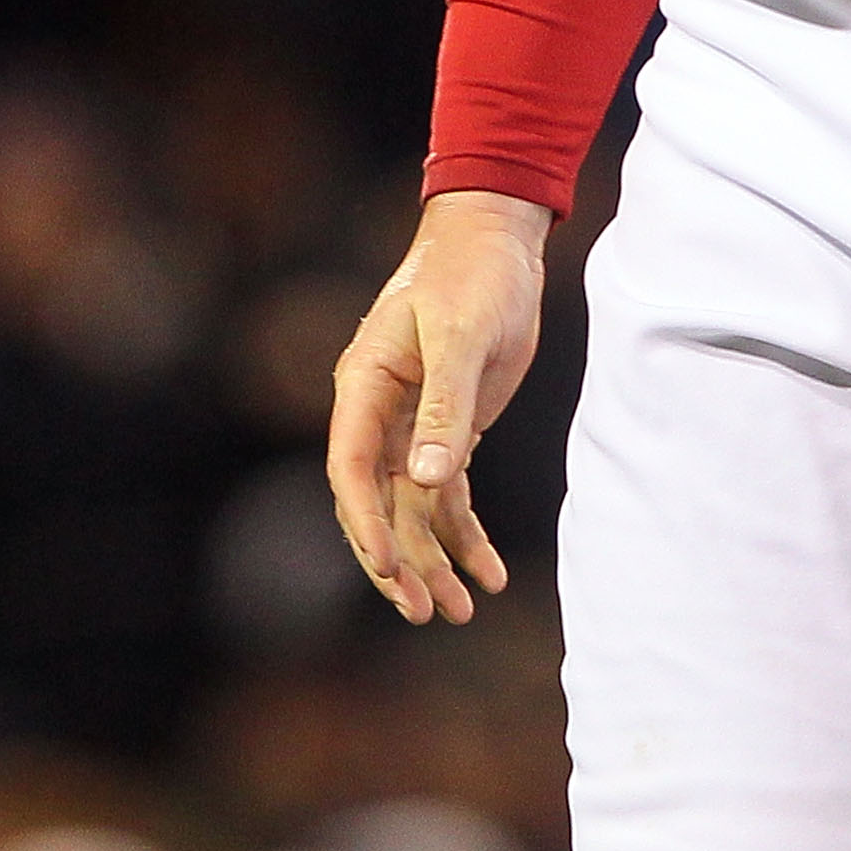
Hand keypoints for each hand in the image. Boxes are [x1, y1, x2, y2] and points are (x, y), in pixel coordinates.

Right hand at [327, 189, 548, 623]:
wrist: (499, 238)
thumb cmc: (473, 274)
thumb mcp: (463, 335)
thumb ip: (446, 406)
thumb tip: (426, 482)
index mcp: (365, 384)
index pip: (351, 469)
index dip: (367, 524)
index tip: (392, 569)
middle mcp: (379, 411)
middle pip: (375, 503)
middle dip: (399, 560)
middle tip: (427, 612)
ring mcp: (411, 424)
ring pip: (412, 509)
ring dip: (433, 559)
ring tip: (460, 611)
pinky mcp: (448, 428)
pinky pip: (446, 494)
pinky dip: (465, 533)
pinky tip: (490, 574)